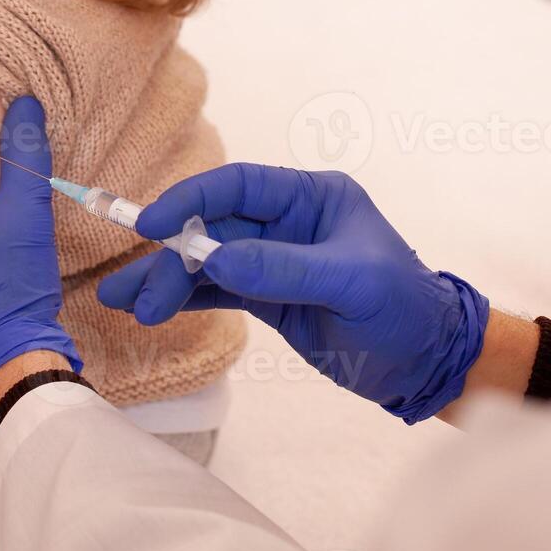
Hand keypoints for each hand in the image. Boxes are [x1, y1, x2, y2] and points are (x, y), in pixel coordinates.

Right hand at [97, 164, 489, 423]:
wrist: (427, 365)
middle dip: (169, 258)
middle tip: (133, 294)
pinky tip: (150, 309)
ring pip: (205, 262)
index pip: (238, 186)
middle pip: (211, 228)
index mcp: (313, 197)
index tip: (149, 225)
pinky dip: (184, 299)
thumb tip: (215, 260)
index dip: (190, 200)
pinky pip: (216, 291)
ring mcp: (274, 260)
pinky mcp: (267, 298)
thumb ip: (283, 269)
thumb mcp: (352, 283)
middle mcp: (288, 221)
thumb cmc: (403, 311)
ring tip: (123, 303)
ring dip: (164, 281)